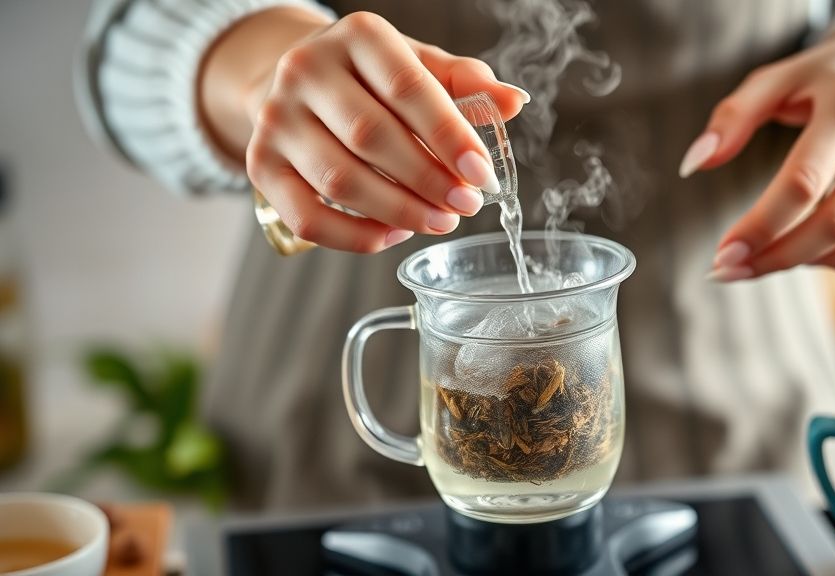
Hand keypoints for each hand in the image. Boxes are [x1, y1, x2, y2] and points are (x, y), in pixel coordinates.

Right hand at [201, 10, 528, 252]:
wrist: (298, 82)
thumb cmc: (372, 78)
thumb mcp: (419, 66)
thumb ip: (465, 83)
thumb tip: (514, 102)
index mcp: (357, 37)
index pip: (408, 89)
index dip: (449, 137)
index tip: (481, 174)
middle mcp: (306, 70)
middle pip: (372, 138)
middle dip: (428, 180)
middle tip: (465, 206)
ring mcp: (276, 119)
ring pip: (340, 181)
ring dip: (399, 211)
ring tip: (439, 221)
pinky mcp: (260, 165)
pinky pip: (307, 218)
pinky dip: (356, 237)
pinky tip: (394, 234)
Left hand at [681, 9, 834, 280]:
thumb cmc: (827, 79)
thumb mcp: (778, 79)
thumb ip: (733, 117)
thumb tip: (693, 164)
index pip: (801, 184)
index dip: (759, 228)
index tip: (722, 255)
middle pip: (832, 222)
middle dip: (773, 256)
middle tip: (727, 270)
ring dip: (800, 263)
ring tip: (758, 262)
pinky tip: (804, 253)